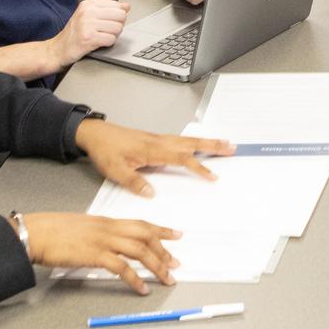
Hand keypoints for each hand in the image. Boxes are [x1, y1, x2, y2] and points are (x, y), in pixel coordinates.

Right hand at [21, 212, 180, 293]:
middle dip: (164, 250)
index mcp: (107, 221)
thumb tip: (111, 244)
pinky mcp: (95, 255)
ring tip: (167, 278)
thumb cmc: (55, 230)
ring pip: (140, 251)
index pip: (141, 223)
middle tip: (176, 263)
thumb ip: (100, 234)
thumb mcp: (84, 227)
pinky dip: (135, 279)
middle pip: (146, 236)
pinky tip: (142, 289)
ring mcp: (104, 241)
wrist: (37, 232)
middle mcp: (110, 228)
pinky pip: (122, 268)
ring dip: (157, 266)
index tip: (176, 234)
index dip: (161, 229)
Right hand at [53, 0, 130, 66]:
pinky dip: (108, 43)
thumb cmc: (74, 34)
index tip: (109, 21)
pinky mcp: (88, 38)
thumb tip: (126, 6)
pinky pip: (111, 39)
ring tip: (101, 37)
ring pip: (118, 28)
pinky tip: (98, 43)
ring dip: (112, 36)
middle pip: (120, 16)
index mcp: (88, 4)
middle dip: (117, 26)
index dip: (117, 16)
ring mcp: (87, 25)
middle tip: (106, 31)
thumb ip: (107, 10)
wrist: (57, 50)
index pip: (117, 5)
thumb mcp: (88, 16)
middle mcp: (87, 12)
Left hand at [75, 120, 235, 195]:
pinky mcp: (155, 140)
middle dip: (213, 146)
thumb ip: (135, 182)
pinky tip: (197, 144)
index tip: (213, 176)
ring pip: (188, 140)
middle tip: (232, 147)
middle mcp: (160, 142)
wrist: (96, 134)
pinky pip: (180, 140)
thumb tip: (152, 193)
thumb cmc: (106, 151)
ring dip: (207, 142)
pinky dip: (194, 142)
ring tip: (223, 144)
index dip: (199, 167)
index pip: (182, 158)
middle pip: (192, 143)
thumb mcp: (116, 171)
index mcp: (153, 150)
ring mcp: (158, 139)